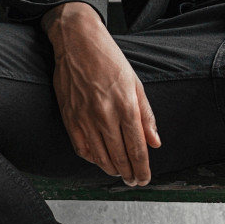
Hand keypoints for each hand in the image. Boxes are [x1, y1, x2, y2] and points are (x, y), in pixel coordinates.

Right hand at [41, 3, 159, 185]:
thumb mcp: (135, 84)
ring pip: (100, 157)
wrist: (77, 41)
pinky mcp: (70, 118)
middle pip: (120, 157)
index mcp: (125, 106)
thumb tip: (154, 142)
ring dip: (113, 170)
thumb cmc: (108, 59)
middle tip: (135, 181)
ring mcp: (85, 118)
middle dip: (130, 174)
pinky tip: (100, 161)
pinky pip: (81, 148)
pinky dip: (92, 159)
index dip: (142, 168)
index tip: (145, 178)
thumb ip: (146, 116)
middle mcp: (105, 115)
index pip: (137, 148)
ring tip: (121, 174)